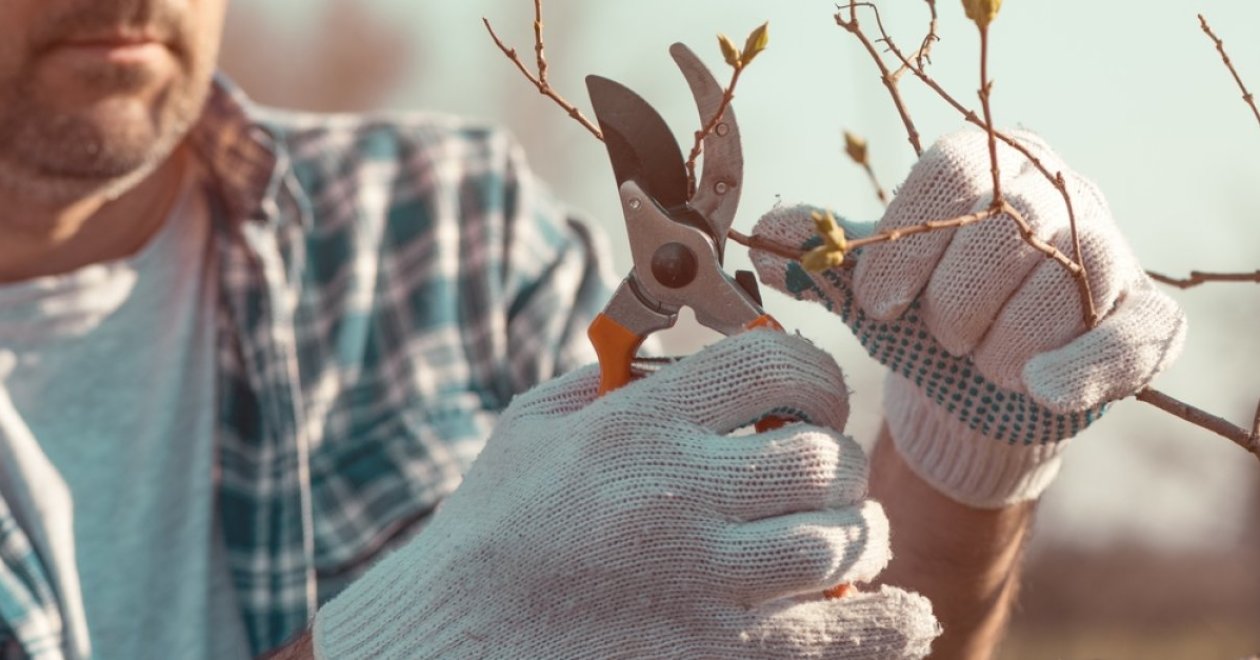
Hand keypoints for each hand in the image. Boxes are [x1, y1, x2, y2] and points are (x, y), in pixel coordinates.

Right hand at [312, 331, 937, 657]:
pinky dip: (888, 623)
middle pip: (823, 457)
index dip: (813, 371)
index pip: (775, 365)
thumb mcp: (532, 425)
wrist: (448, 641)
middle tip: (818, 471)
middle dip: (835, 458)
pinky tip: (900, 610)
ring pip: (840, 540)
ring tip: (839, 530)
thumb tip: (680, 353)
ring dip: (856, 531)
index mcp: (638, 425)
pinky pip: (839, 636)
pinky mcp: (715, 656)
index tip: (811, 394)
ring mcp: (703, 581)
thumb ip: (609, 377)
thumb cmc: (490, 529)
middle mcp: (680, 495)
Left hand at [750, 128, 1185, 507]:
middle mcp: (1058, 193)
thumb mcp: (873, 287)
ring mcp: (1110, 253)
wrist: (980, 386)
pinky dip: (1077, 369)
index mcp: (988, 165)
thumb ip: (824, 259)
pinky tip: (1037, 387)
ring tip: (981, 361)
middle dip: (953, 302)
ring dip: (1001, 345)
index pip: (953, 174)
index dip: (904, 244)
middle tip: (939, 336)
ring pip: (1061, 284)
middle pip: (1005, 229)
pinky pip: (1123, 338)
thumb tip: (763, 237)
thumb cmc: (925, 319)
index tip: (874, 302)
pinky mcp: (1145, 320)